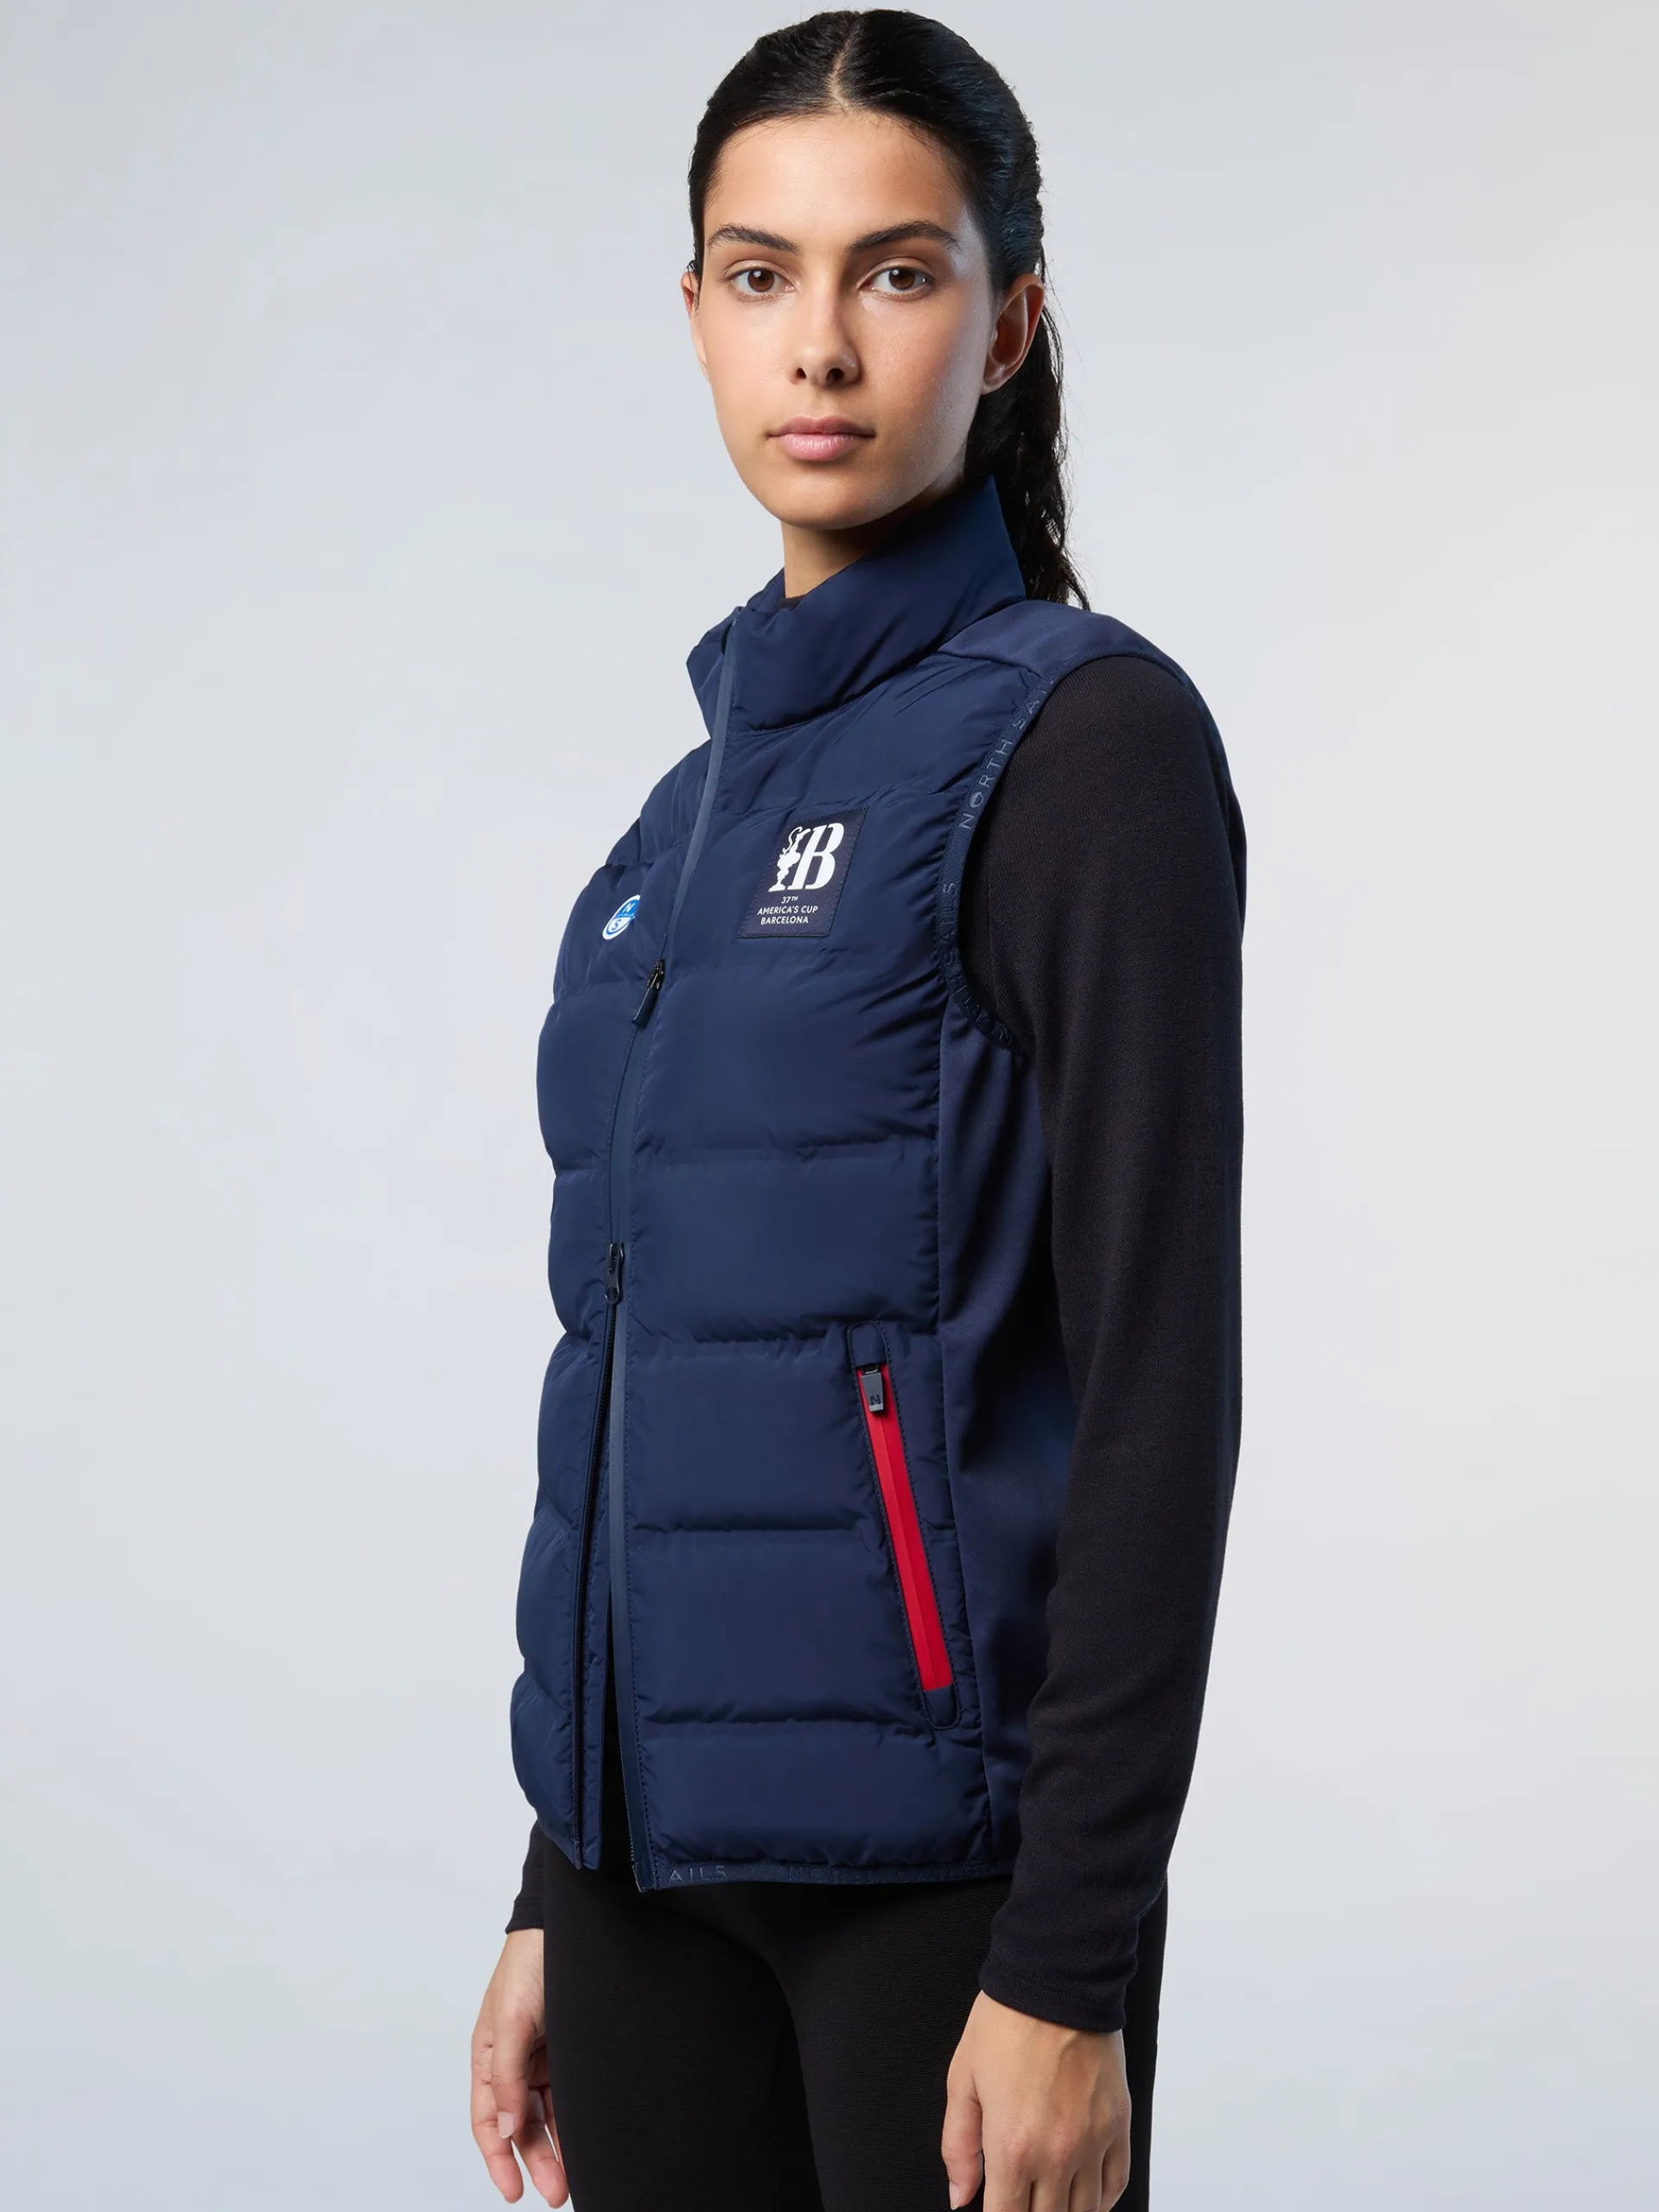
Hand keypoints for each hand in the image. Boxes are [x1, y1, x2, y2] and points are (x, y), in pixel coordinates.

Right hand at [470, 1930, 567, 2205]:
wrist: (567, 1924)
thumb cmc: (529, 1963)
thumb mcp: (511, 2021)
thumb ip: (506, 2077)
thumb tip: (503, 2127)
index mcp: (488, 2057)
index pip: (487, 2119)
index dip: (498, 2157)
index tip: (514, 2190)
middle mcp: (515, 2062)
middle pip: (521, 2124)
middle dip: (536, 2160)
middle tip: (555, 2191)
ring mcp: (543, 2057)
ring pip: (548, 2115)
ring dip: (557, 2146)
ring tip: (571, 2179)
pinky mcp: (570, 2048)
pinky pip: (569, 2093)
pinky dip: (573, 2119)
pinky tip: (584, 2141)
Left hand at [942, 1990, 1130, 2210]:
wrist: (1057, 1980)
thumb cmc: (1006, 2023)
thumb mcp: (963, 2080)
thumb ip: (958, 2146)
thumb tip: (960, 2195)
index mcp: (1012, 2147)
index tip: (995, 2209)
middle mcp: (1057, 2155)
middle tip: (1019, 2197)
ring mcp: (1093, 2143)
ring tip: (1047, 2200)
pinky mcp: (1119, 2125)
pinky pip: (1116, 2184)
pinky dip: (1101, 2200)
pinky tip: (1085, 2196)